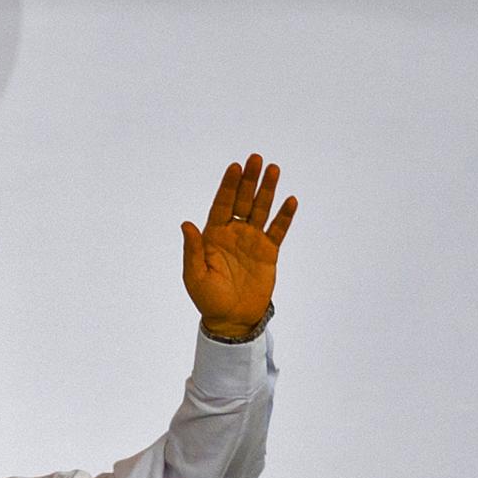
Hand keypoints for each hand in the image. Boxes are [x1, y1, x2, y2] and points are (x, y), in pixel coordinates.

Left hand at [181, 152, 297, 336]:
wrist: (231, 319)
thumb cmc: (208, 298)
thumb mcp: (195, 275)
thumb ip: (192, 249)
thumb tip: (186, 224)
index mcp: (213, 235)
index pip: (221, 204)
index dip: (228, 186)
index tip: (234, 167)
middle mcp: (233, 233)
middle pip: (243, 201)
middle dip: (249, 180)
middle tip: (256, 158)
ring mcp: (252, 241)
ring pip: (261, 210)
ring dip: (267, 190)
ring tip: (274, 169)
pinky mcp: (268, 252)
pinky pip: (278, 231)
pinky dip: (284, 216)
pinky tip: (290, 200)